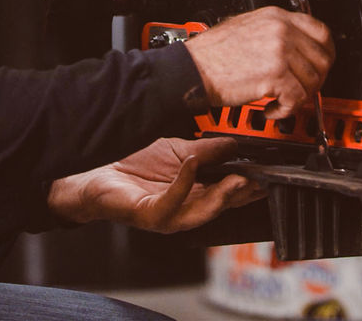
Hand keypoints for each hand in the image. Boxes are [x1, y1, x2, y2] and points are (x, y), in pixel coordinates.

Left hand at [46, 137, 263, 232]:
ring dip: (221, 196)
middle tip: (258, 178)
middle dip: (242, 193)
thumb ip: (207, 151)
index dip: (249, 185)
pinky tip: (191, 164)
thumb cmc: (132, 165)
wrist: (94, 169)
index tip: (267, 172)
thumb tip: (236, 144)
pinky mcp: (148, 215)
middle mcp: (184, 210)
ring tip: (236, 177)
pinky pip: (171, 203)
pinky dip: (184, 183)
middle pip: (221, 206)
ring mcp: (166, 216)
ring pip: (202, 213)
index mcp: (194, 194)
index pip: (229, 193)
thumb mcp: (178, 151)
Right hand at [183, 6, 333, 117]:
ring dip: (299, 97)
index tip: (321, 66)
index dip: (326, 53)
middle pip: (323, 58)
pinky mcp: (275, 75)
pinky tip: (271, 109)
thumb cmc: (211, 54)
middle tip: (300, 89)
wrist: (191, 70)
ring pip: (313, 81)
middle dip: (315, 80)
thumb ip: (274, 33)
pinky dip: (286, 110)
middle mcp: (281, 31)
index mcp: (276, 17)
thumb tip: (295, 48)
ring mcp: (280, 51)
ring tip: (280, 101)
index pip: (321, 31)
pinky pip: (298, 98)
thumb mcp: (246, 27)